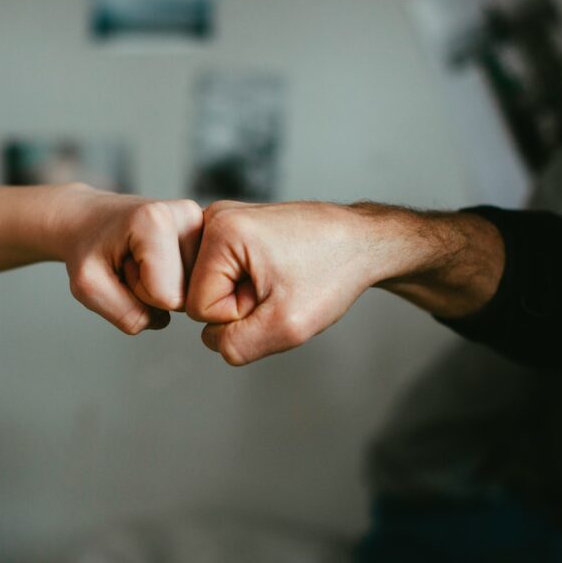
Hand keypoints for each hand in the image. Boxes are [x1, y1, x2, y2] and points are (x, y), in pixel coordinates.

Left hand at [46, 184, 203, 333]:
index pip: (167, 297)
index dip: (138, 294)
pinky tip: (156, 258)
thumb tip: (164, 319)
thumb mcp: (87, 287)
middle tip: (130, 263)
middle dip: (152, 290)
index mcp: (156, 220)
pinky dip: (173, 279)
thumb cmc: (86, 247)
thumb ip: (127, 314)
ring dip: (162, 285)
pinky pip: (198, 281)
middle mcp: (187, 215)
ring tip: (139, 258)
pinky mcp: (207, 233)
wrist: (87, 218)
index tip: (122, 266)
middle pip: (185, 295)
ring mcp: (202, 222)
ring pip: (194, 290)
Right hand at [185, 201, 392, 364]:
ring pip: (212, 287)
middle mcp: (214, 217)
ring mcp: (223, 220)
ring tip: (279, 278)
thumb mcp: (287, 326)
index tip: (275, 293)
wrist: (362, 241)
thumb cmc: (333, 270)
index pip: (199, 308)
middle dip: (240, 304)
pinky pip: (224, 276)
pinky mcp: (233, 228)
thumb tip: (212, 340)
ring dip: (245, 295)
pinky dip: (248, 283)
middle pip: (200, 294)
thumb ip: (237, 345)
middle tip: (279, 286)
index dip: (239, 314)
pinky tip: (274, 272)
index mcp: (220, 230)